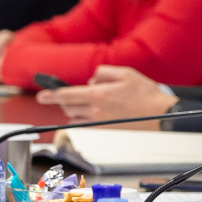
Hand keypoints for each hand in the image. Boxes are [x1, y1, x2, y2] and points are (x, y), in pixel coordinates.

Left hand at [35, 65, 174, 121]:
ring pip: (74, 116)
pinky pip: (84, 124)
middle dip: (65, 99)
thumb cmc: (146, 94)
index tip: (41, 96)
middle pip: (68, 106)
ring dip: (73, 108)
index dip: (51, 95)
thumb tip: (91, 80)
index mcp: (99, 95)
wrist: (160, 115)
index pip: (67, 95)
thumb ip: (103, 72)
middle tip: (72, 94)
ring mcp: (100, 122)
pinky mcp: (105, 130)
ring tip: (86, 101)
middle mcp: (96, 110)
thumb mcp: (126, 72)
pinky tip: (91, 112)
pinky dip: (81, 117)